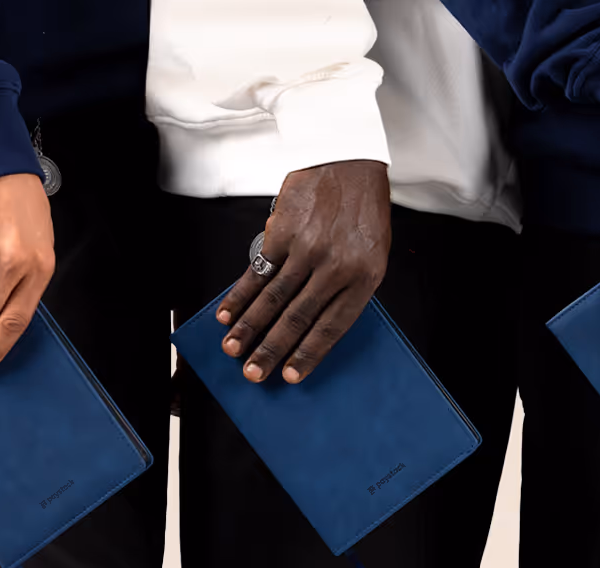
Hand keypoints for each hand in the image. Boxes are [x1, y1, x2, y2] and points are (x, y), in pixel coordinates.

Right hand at [216, 160, 390, 383]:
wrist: (348, 158)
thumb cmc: (362, 210)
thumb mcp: (372, 251)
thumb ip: (348, 286)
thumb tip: (315, 325)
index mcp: (365, 276)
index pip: (333, 325)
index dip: (309, 353)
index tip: (290, 376)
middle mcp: (336, 265)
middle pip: (297, 317)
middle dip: (271, 350)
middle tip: (253, 373)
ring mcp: (307, 248)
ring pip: (273, 298)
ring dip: (249, 327)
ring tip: (232, 349)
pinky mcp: (282, 231)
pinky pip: (258, 270)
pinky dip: (240, 295)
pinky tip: (227, 314)